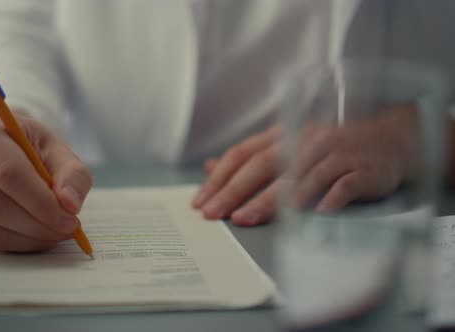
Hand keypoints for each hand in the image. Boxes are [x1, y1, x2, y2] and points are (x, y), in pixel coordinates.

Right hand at [0, 108, 91, 251]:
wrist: (12, 151)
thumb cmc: (37, 151)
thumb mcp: (62, 154)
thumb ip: (73, 176)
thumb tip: (69, 204)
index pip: (8, 171)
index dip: (40, 201)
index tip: (68, 218)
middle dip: (35, 223)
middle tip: (65, 229)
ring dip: (26, 238)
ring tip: (53, 233)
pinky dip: (12, 244)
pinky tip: (34, 236)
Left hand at [192, 104, 418, 225]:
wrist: (389, 140)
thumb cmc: (332, 148)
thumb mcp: (289, 145)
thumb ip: (251, 157)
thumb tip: (210, 167)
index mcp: (285, 134)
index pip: (244, 153)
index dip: (220, 176)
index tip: (201, 200)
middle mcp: (307, 141)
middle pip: (264, 164)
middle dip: (235, 190)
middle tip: (214, 212)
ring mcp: (335, 154)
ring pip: (298, 178)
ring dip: (270, 201)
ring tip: (245, 219)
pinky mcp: (362, 169)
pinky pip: (341, 187)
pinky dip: (325, 202)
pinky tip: (308, 220)